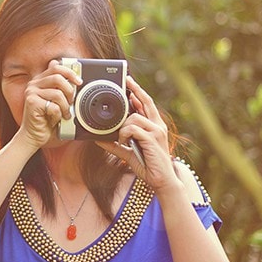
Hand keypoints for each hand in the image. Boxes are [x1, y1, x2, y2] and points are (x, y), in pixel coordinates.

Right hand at [15, 60, 81, 151]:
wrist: (33, 135)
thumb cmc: (46, 119)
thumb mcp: (55, 100)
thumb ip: (59, 87)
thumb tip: (68, 73)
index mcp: (39, 81)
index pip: (56, 67)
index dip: (70, 73)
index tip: (79, 82)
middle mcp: (33, 84)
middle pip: (58, 78)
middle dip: (69, 91)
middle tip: (71, 102)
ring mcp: (31, 93)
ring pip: (58, 94)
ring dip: (65, 107)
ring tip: (64, 114)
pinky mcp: (32, 103)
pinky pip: (54, 106)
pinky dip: (58, 115)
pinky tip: (55, 119)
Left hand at [95, 76, 178, 192]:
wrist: (161, 181)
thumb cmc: (148, 165)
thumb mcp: (127, 152)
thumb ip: (115, 144)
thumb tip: (99, 138)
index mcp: (154, 126)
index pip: (146, 104)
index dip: (138, 92)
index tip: (129, 82)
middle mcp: (158, 125)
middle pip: (146, 101)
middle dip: (135, 89)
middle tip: (126, 80)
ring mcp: (157, 130)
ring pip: (134, 118)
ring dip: (123, 127)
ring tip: (122, 139)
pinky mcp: (153, 138)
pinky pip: (133, 128)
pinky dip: (125, 134)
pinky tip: (125, 142)